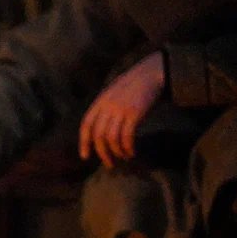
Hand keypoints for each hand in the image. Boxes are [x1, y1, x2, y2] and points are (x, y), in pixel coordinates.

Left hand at [79, 51, 164, 167]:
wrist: (152, 73)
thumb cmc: (134, 87)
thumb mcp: (114, 95)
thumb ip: (105, 109)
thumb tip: (101, 133)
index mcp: (100, 102)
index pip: (86, 125)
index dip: (84, 142)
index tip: (85, 156)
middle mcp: (107, 106)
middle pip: (98, 135)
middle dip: (102, 153)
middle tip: (109, 164)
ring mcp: (120, 109)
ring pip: (112, 138)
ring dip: (117, 152)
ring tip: (124, 157)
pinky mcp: (134, 113)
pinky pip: (126, 136)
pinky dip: (128, 147)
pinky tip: (131, 152)